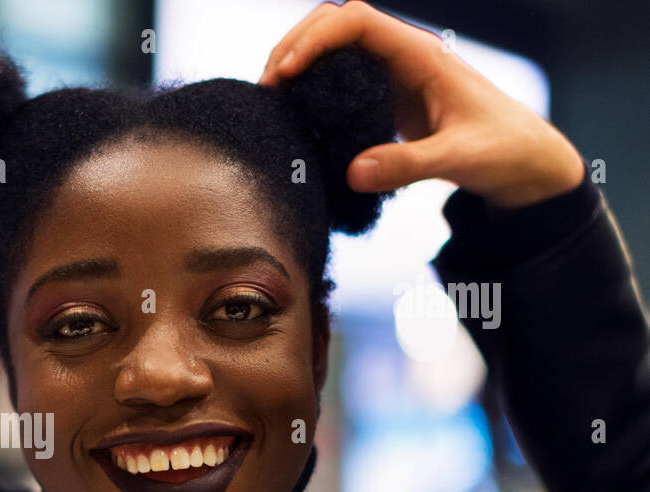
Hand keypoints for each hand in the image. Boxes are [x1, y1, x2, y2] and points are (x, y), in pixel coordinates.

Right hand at [258, 1, 585, 209]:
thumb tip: (354, 171)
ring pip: (333, 48)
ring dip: (297, 62)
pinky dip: (311, 87)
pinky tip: (294, 114)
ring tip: (271, 98)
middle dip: (294, 45)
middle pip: (336, 24)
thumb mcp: (458, 160)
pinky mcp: (387, 98)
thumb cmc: (502, 152)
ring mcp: (393, 75)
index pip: (356, 21)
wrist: (524, 163)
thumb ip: (407, 165)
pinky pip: (339, 78)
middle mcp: (403, 56)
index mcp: (421, 55)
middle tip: (266, 87)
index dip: (315, 40)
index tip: (286, 75)